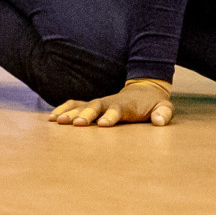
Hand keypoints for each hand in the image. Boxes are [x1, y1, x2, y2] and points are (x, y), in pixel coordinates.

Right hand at [48, 79, 173, 126]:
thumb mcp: (163, 108)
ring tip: (57, 121)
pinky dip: (63, 109)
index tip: (103, 124)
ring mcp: (99, 103)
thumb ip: (163, 114)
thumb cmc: (153, 104)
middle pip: (95, 106)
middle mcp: (109, 102)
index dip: (111, 116)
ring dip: (70, 113)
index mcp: (126, 105)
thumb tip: (158, 121)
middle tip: (77, 124)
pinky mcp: (91, 105)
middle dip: (86, 114)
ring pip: (82, 106)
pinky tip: (52, 118)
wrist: (144, 90)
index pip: (117, 109)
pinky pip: (75, 105)